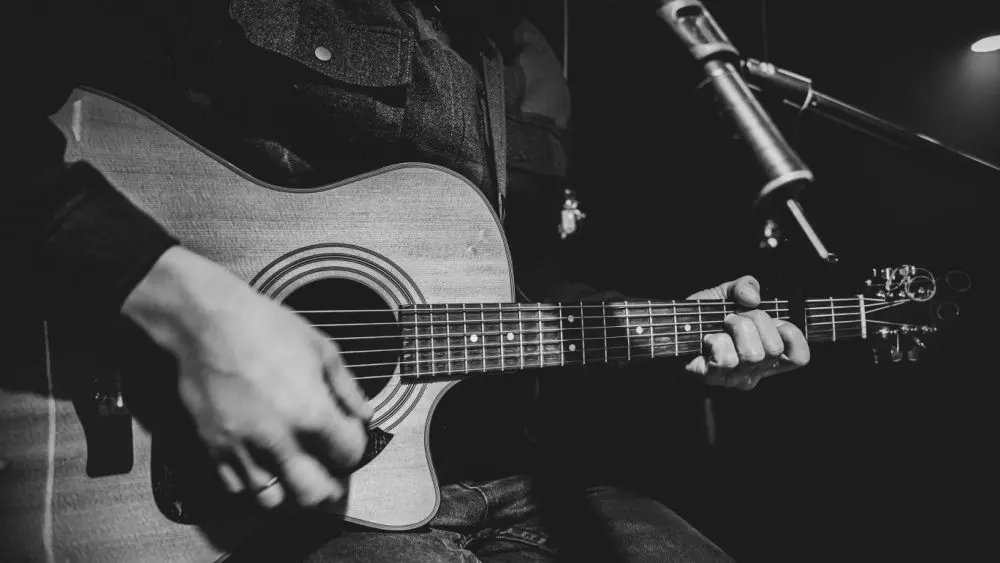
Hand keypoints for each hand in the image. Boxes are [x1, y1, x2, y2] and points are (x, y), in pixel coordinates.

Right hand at [122, 247, 371, 508]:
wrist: (207, 322)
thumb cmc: (266, 327)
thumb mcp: (321, 348)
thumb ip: (348, 389)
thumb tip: (366, 415)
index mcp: (312, 414)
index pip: (349, 455)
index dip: (355, 447)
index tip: (349, 436)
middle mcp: (278, 440)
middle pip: (315, 494)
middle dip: (330, 486)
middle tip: (331, 472)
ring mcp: (243, 448)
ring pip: (273, 499)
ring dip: (290, 488)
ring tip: (295, 469)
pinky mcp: (214, 448)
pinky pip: (237, 487)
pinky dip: (253, 481)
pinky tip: (263, 461)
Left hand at [684, 275, 808, 389]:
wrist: (668, 326)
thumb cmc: (700, 316)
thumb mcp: (727, 294)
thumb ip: (745, 286)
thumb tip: (753, 297)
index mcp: (767, 355)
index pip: (799, 357)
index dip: (791, 333)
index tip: (773, 320)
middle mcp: (754, 371)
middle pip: (774, 348)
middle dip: (754, 321)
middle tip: (734, 318)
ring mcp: (734, 377)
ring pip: (752, 353)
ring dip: (733, 329)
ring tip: (720, 326)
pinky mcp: (713, 378)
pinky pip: (727, 358)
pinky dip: (715, 340)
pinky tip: (706, 340)